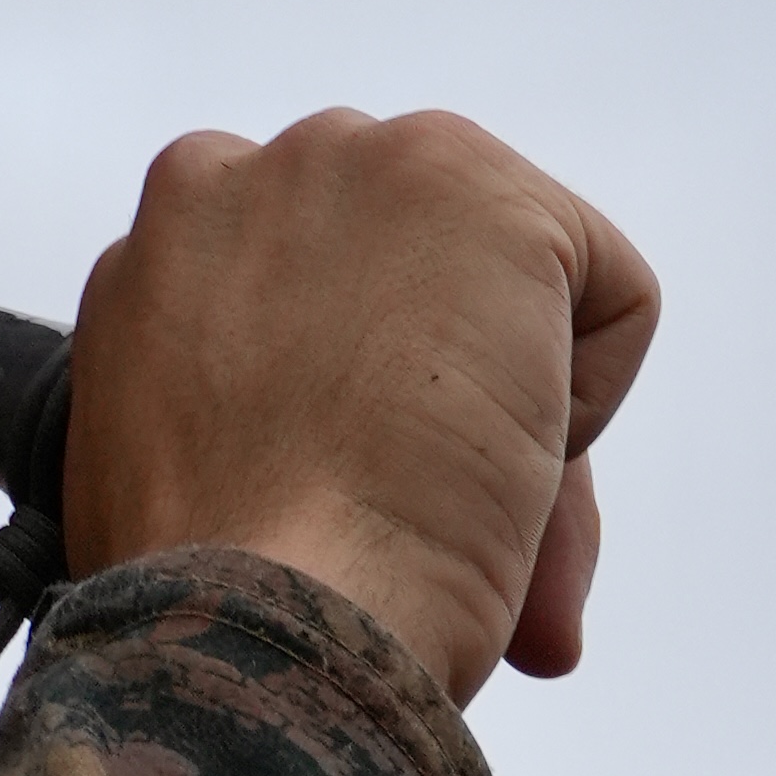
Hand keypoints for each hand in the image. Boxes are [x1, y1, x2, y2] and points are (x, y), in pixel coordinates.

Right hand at [60, 107, 657, 704]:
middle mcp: (241, 173)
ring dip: (511, 391)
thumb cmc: (236, 594)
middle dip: (449, 381)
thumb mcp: (231, 477)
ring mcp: (356, 163)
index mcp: (162, 248)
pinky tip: (497, 459)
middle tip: (417, 511)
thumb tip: (468, 526)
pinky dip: (592, 402)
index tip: (346, 489)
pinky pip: (613, 296)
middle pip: (423, 268)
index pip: (323, 290)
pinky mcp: (472, 186)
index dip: (364, 400)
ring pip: (517, 272)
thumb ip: (299, 410)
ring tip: (445, 492)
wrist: (266, 612)